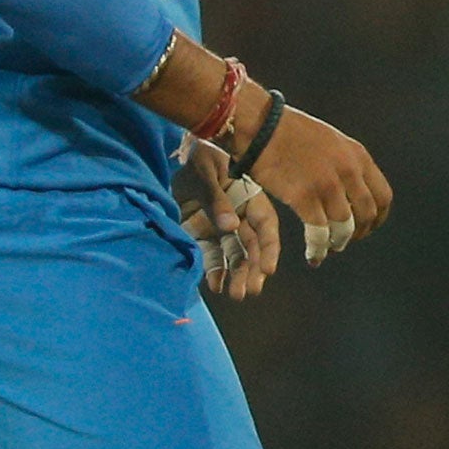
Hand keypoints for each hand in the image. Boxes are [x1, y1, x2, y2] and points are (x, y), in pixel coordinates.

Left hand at [176, 139, 279, 299]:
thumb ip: (215, 197)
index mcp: (249, 197)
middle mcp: (240, 215)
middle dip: (252, 270)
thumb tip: (231, 225)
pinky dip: (214, 269)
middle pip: (251, 246)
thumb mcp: (205, 171)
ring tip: (235, 294)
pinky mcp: (204, 232)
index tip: (268, 270)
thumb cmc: (199, 156)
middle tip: (250, 291)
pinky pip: (211, 253)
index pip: (266, 226)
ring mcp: (222, 226)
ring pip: (234, 254)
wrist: (178, 154)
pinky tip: (214, 284)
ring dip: (236, 274)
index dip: (269, 248)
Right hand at [246, 106, 392, 264]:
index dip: (377, 218)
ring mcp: (327, 185)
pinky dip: (318, 248)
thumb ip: (343, 161)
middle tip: (344, 241)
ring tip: (327, 248)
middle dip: (358, 233)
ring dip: (338, 243)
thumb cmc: (285, 130)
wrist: (257, 123)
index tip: (366, 227)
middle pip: (366, 215)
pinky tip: (313, 254)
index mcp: (357, 155)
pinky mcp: (304, 197)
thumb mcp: (328, 139)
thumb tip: (348, 187)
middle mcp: (348, 171)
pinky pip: (319, 233)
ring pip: (345, 228)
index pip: (383, 196)